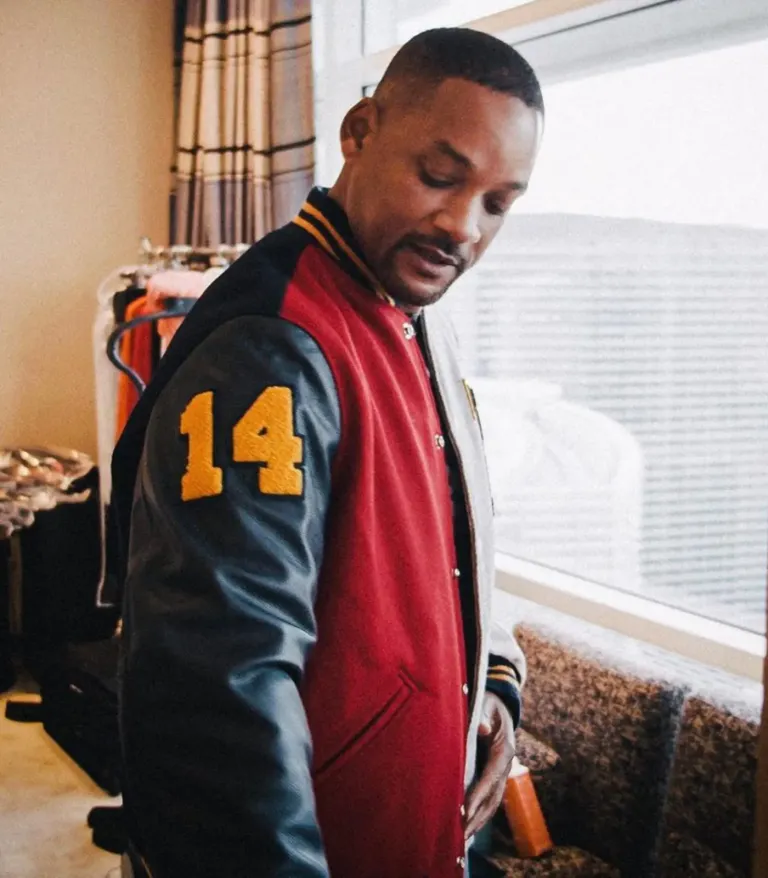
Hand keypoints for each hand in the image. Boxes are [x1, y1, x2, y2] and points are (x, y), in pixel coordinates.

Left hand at [464, 692, 515, 839]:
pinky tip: (465, 824)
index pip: (492, 775)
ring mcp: (500, 771)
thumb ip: (483, 714)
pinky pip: (487, 796)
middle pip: (494, 795)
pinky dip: (478, 811)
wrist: (498, 703)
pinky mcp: (492, 774)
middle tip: (462, 834)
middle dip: (479, 815)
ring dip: (479, 819)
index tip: (467, 809)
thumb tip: (482, 727)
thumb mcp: (486, 703)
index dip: (480, 793)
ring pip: (492, 801)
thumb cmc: (488, 702)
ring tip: (462, 838)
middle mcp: (505, 764)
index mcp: (505, 748)